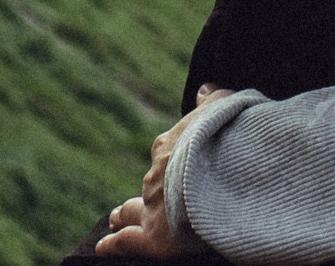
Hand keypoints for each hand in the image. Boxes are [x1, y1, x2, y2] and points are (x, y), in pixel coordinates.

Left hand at [97, 86, 238, 257]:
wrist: (224, 173)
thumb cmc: (229, 138)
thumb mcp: (225, 107)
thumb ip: (212, 100)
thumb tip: (203, 88)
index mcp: (170, 146)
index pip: (164, 151)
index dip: (171, 157)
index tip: (177, 161)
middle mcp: (155, 176)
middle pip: (148, 183)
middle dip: (149, 189)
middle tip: (147, 190)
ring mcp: (152, 207)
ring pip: (131, 211)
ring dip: (124, 214)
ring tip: (114, 217)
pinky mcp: (154, 237)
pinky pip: (127, 241)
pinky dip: (114, 243)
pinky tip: (105, 246)